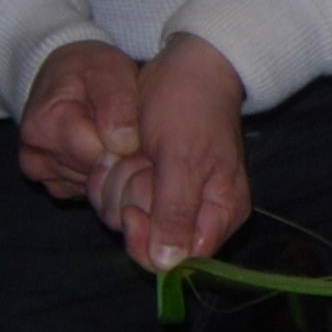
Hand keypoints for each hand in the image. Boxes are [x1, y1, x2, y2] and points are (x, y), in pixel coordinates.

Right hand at [16, 41, 148, 220]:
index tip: (137, 126)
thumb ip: (117, 104)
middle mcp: (35, 156)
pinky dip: (100, 173)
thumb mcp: (108, 70)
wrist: (63, 74)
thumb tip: (123, 145)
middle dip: (120, 156)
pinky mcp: (52, 183)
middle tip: (130, 130)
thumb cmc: (88, 68)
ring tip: (115, 136)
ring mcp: (40, 173)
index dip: (127, 144)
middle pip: (97, 174)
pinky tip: (103, 148)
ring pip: (94, 185)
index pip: (100, 155)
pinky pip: (86, 190)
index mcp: (45, 126)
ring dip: (111, 165)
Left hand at [124, 35, 251, 272]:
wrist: (183, 67)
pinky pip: (115, 203)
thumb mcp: (183, 159)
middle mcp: (197, 215)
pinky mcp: (146, 186)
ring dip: (119, 186)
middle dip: (134, 203)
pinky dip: (111, 179)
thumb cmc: (190, 108)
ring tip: (134, 153)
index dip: (150, 241)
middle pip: (148, 243)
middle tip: (143, 164)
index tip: (136, 209)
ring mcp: (168, 201)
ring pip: (126, 222)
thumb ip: (175, 213)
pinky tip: (121, 154)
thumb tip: (168, 264)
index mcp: (220, 214)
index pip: (182, 260)